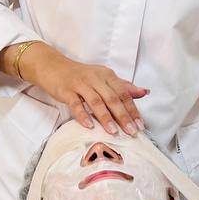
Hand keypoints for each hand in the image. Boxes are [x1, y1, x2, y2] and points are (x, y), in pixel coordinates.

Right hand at [23, 44, 148, 136]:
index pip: (123, 93)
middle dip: (123, 116)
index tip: (140, 125)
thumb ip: (123, 86)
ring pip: (96, 101)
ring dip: (105, 117)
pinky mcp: (66, 90)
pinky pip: (75, 104)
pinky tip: (89, 126)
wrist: (53, 67)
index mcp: (107, 75)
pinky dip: (83, 115)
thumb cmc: (81, 76)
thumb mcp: (103, 78)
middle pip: (112, 98)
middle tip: (131, 131)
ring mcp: (80, 84)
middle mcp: (95, 78)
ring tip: (113, 131)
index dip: (132, 109)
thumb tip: (145, 92)